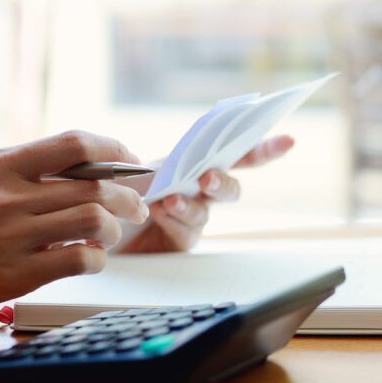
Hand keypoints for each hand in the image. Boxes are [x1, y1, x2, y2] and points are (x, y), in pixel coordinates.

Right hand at [0, 131, 147, 318]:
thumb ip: (25, 170)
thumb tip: (87, 166)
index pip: (74, 144)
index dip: (113, 149)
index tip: (128, 160)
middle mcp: (7, 197)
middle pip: (95, 187)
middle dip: (128, 197)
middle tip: (136, 207)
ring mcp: (12, 236)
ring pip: (94, 221)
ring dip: (115, 229)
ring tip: (111, 235)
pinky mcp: (16, 274)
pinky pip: (80, 258)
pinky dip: (97, 258)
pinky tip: (90, 258)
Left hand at [122, 135, 294, 252]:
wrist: (93, 219)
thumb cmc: (117, 188)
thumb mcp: (137, 168)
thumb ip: (162, 165)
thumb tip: (181, 165)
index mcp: (196, 162)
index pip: (236, 153)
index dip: (265, 148)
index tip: (289, 141)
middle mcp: (201, 190)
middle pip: (230, 187)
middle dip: (223, 181)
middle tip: (207, 177)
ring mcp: (194, 217)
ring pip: (206, 211)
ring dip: (191, 204)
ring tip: (169, 199)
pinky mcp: (181, 241)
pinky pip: (186, 231)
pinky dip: (173, 219)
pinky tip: (159, 210)